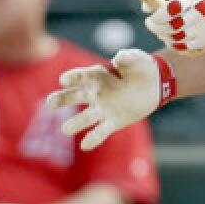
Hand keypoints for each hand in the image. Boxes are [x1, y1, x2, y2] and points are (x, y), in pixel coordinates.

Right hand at [46, 48, 173, 150]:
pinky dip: (93, 138)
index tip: (64, 80)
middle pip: (76, 96)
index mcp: (99, 75)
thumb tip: (118, 58)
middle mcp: (96, 93)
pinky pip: (101, 131)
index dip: (73, 77)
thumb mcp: (136, 59)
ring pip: (86, 117)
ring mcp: (103, 108)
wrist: (154, 84)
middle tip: (50, 103)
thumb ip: (127, 58)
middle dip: (63, 99)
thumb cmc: (141, 67)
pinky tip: (84, 145)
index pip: (83, 76)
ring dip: (75, 123)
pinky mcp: (113, 121)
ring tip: (65, 130)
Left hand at [146, 0, 204, 54]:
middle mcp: (204, 11)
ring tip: (161, 29)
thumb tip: (146, 9)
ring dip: (164, 36)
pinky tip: (172, 36)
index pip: (173, 9)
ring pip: (178, 39)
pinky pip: (186, 47)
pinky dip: (175, 44)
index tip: (151, 16)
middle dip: (157, 27)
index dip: (158, 16)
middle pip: (173, 27)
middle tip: (150, 23)